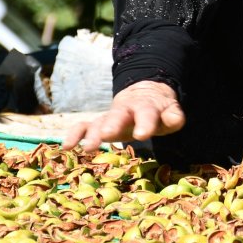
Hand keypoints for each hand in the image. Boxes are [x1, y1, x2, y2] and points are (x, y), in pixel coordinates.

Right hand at [61, 80, 185, 152]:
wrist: (145, 94)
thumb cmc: (159, 111)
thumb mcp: (170, 112)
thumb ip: (173, 117)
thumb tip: (175, 120)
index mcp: (146, 107)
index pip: (146, 113)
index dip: (145, 123)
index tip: (142, 134)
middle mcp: (125, 110)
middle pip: (117, 115)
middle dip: (112, 124)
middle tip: (107, 135)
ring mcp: (110, 116)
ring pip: (98, 122)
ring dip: (91, 134)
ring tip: (86, 148)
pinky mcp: (99, 123)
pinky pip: (84, 126)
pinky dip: (75, 134)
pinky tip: (66, 147)